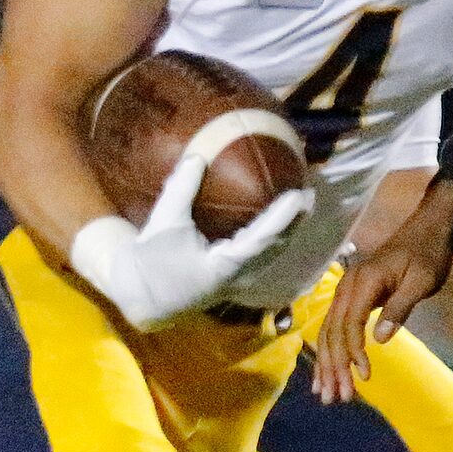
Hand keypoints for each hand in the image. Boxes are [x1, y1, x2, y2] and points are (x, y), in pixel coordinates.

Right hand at [69, 150, 312, 330]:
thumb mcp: (163, 224)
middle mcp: (238, 277)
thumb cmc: (152, 262)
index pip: (262, 240)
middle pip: (276, 248)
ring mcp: (239, 280)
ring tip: (302, 203)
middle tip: (309, 193)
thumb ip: (180, 191)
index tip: (297, 196)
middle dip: (294, 222)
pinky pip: (264, 256)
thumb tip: (197, 156)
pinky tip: (283, 220)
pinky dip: (276, 236)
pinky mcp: (236, 278)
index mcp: (223, 268)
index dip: (282, 218)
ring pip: (273, 254)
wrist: (143, 295)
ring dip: (289, 229)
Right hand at [313, 181, 452, 402]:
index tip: (363, 376)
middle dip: (334, 366)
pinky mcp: (350, 298)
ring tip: (326, 394)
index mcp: (364, 281)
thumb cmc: (428, 256)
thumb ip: (400, 308)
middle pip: (333, 330)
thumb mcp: (422, 281)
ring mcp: (346, 291)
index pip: (351, 322)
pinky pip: (333, 327)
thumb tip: (379, 339)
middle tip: (337, 398)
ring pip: (328, 332)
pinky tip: (326, 373)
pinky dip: (329, 351)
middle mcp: (347, 286)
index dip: (354, 351)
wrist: (427, 232)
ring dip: (327, 364)